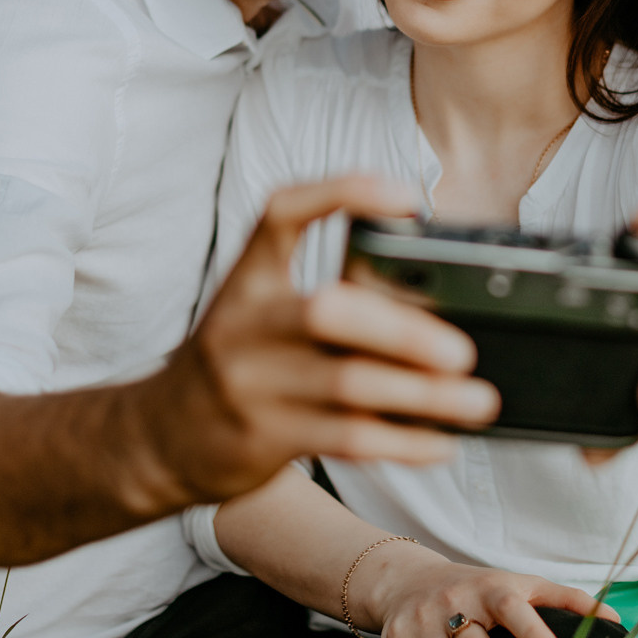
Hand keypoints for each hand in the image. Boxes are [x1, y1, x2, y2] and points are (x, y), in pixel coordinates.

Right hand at [141, 176, 499, 503]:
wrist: (160, 437)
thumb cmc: (234, 363)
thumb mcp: (257, 313)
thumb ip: (325, 302)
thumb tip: (427, 308)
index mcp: (246, 280)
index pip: (282, 214)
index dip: (343, 195)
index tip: (407, 201)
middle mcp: (244, 325)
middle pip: (328, 312)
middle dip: (403, 331)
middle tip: (462, 350)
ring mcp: (251, 384)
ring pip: (348, 386)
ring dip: (424, 396)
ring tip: (478, 399)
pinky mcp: (262, 437)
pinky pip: (344, 438)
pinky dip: (401, 441)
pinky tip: (441, 442)